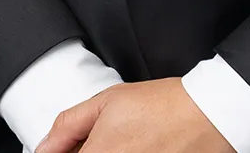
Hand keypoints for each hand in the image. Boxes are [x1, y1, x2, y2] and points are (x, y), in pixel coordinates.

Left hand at [33, 78, 235, 152]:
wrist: (206, 116)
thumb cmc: (162, 106)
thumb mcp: (107, 101)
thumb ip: (68, 125)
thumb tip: (44, 147)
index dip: (64, 152)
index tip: (72, 145)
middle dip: (87, 151)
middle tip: (106, 141)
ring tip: (123, 142)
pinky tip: (136, 149)